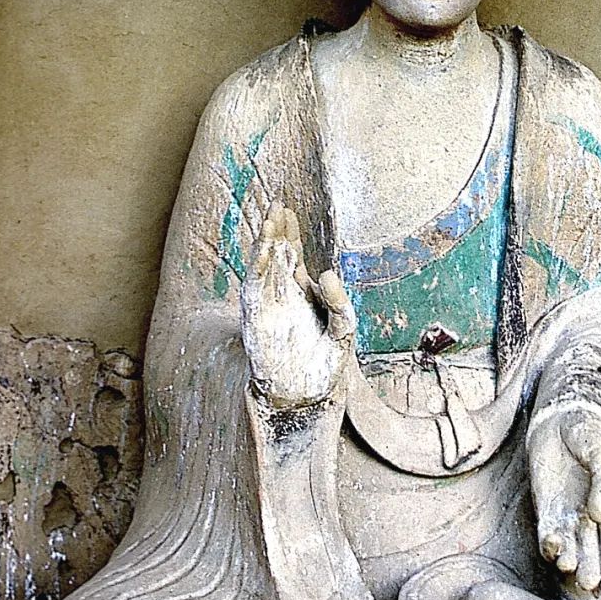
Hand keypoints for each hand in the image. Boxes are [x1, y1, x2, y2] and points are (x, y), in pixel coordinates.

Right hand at [240, 204, 354, 408]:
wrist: (305, 395)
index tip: (286, 208)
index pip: (291, 255)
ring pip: (264, 268)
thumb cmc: (325, 363)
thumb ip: (341, 302)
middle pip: (276, 254)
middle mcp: (281, 295)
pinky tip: (262, 252)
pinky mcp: (258, 321)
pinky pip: (255, 290)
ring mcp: (268, 306)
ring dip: (265, 245)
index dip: (288, 232)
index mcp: (300, 292)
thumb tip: (326, 272)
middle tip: (275, 204)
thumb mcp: (345, 329)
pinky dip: (258, 269)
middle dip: (275, 230)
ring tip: (270, 220)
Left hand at [528, 404, 600, 594]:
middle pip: (593, 548)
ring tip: (570, 569)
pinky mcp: (546, 509)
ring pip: (572, 545)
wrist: (560, 419)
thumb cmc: (589, 433)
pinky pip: (548, 531)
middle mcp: (590, 516)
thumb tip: (600, 514)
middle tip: (591, 585)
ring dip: (571, 559)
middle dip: (592, 567)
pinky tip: (552, 550)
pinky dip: (550, 543)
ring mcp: (567, 514)